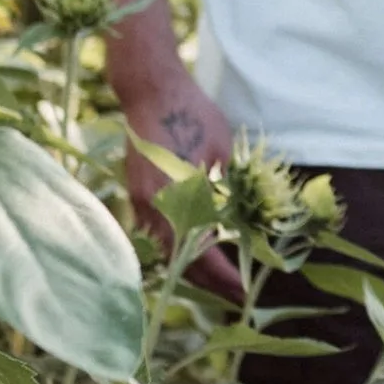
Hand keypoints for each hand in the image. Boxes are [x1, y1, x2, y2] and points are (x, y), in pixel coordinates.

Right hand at [123, 74, 243, 298]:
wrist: (151, 91)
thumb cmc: (193, 115)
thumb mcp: (224, 153)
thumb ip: (229, 192)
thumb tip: (246, 227)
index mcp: (177, 200)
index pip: (201, 255)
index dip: (224, 277)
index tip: (244, 289)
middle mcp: (153, 207)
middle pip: (180, 261)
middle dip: (209, 281)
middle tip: (237, 291)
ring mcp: (141, 202)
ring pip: (166, 249)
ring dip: (192, 265)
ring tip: (221, 276)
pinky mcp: (137, 194)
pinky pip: (157, 233)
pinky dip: (177, 246)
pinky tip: (198, 248)